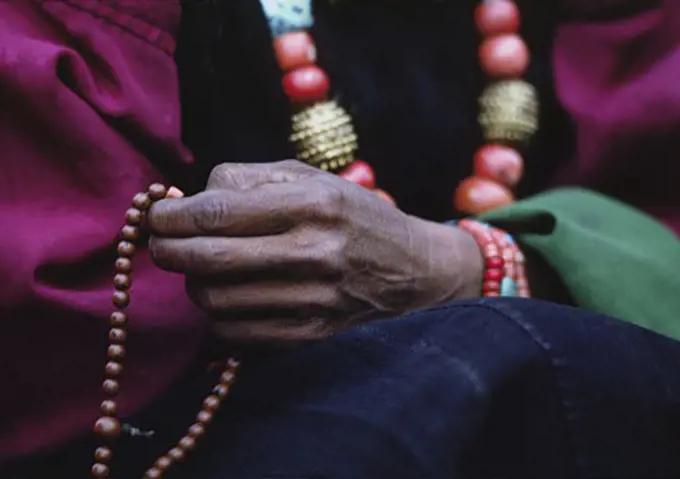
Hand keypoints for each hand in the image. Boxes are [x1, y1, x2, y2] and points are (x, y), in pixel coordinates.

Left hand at [147, 160, 482, 342]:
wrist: (412, 271)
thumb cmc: (353, 216)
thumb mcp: (309, 177)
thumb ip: (246, 178)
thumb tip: (184, 200)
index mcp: (312, 204)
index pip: (216, 211)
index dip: (170, 215)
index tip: (155, 215)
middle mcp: (313, 253)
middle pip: (206, 259)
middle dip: (166, 250)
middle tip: (161, 242)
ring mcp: (312, 301)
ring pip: (213, 301)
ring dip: (194, 283)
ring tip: (206, 267)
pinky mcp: (308, 337)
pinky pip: (234, 333)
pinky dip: (217, 315)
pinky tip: (230, 295)